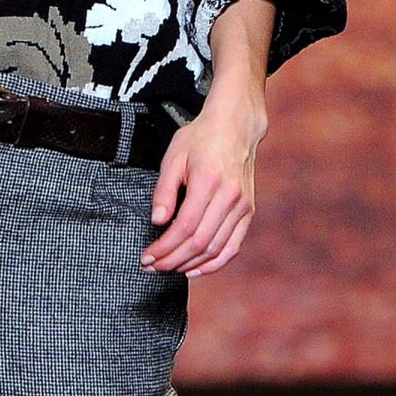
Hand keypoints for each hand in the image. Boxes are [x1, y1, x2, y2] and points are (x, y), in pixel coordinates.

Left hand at [141, 82, 265, 276]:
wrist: (235, 126)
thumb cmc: (201, 138)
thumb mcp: (174, 156)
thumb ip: (164, 190)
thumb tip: (158, 221)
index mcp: (208, 181)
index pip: (184, 227)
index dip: (164, 247)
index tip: (146, 256)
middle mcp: (229, 196)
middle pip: (199, 242)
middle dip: (172, 260)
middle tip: (152, 266)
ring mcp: (243, 205)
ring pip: (216, 248)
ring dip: (189, 264)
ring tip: (167, 268)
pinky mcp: (248, 211)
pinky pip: (233, 246)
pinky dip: (214, 263)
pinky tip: (194, 269)